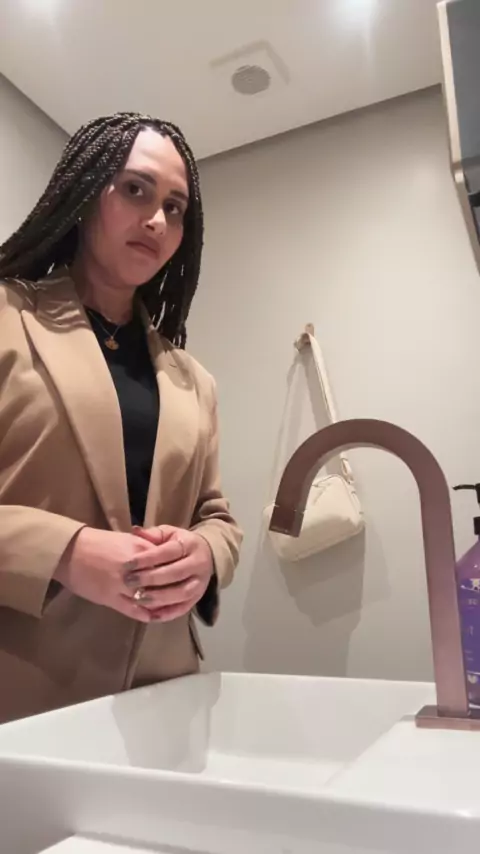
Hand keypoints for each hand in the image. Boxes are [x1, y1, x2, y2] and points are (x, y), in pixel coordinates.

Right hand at [54, 527, 172, 622]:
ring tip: (171, 607)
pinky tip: (154, 616)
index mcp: (139, 550)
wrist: (70, 552)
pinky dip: (146, 614)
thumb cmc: (97, 543)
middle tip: (183, 594)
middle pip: (160, 582)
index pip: (166, 562)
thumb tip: (161, 555)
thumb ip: (144, 548)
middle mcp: (134, 569)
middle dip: (172, 588)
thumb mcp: (126, 539)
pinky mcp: (111, 599)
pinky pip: (134, 610)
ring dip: (161, 604)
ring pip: (149, 598)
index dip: (176, 570)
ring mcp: (122, 585)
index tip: (184, 575)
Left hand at [124, 525, 213, 621]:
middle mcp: (198, 564)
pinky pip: (183, 609)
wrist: (208, 555)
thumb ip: (153, 534)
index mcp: (190, 545)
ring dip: (158, 598)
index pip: (168, 552)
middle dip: (150, 579)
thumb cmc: (180, 543)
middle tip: (129, 581)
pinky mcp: (198, 599)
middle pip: (175, 573)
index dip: (148, 558)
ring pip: (181, 593)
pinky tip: (149, 615)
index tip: (128, 564)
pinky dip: (166, 613)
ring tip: (137, 598)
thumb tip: (135, 531)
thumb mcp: (169, 533)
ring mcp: (200, 583)